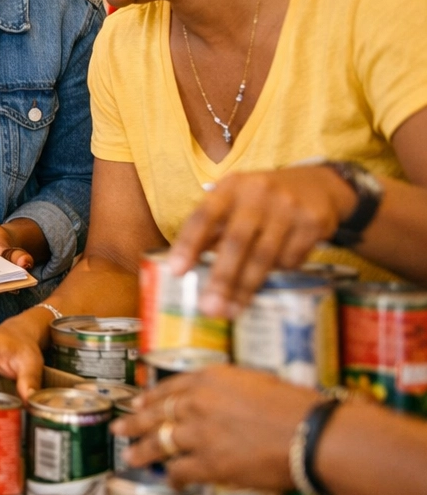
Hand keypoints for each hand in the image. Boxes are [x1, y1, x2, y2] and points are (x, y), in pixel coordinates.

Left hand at [113, 365, 316, 490]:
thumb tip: (225, 401)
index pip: (171, 387)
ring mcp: (198, 433)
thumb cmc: (297, 407)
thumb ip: (232, 390)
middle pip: (157, 413)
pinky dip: (174, 478)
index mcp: (210, 378)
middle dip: (135, 422)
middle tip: (119, 428)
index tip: (138, 401)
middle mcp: (197, 402)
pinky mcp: (208, 463)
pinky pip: (180, 471)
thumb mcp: (257, 382)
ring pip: (159, 442)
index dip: (151, 397)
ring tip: (130, 457)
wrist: (311, 434)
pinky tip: (171, 482)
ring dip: (143, 451)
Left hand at [169, 166, 353, 316]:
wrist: (317, 184)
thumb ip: (212, 228)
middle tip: (209, 308)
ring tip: (230, 311)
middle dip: (221, 278)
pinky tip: (271, 275)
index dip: (189, 244)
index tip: (176, 271)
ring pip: (264, 256)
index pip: (204, 216)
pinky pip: (291, 259)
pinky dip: (278, 272)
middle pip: (236, 241)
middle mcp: (258, 193)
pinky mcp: (313, 223)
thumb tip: (186, 267)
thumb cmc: (262, 200)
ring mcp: (288, 207)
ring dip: (245, 288)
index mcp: (231, 187)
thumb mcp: (235, 201)